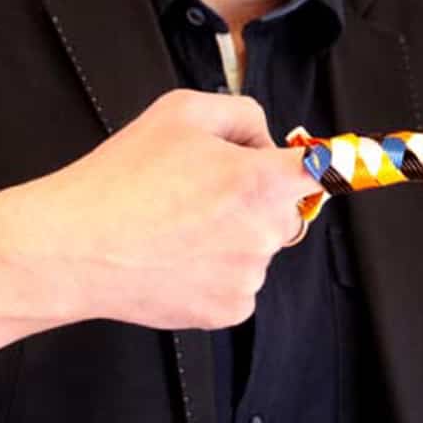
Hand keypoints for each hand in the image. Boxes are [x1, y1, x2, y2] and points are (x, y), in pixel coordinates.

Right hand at [19, 89, 321, 328]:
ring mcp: (248, 277)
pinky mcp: (228, 311)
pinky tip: (178, 256)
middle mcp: (264, 233)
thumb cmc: (122, 177)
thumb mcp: (183, 110)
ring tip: (177, 224)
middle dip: (257, 194)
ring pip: (259, 244)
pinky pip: (240, 281)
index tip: (351, 164)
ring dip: (234, 233)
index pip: (324, 170)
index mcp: (261, 182)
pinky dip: (218, 269)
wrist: (71, 246)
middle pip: (285, 206)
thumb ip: (244, 113)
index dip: (332, 162)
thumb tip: (268, 141)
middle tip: (203, 187)